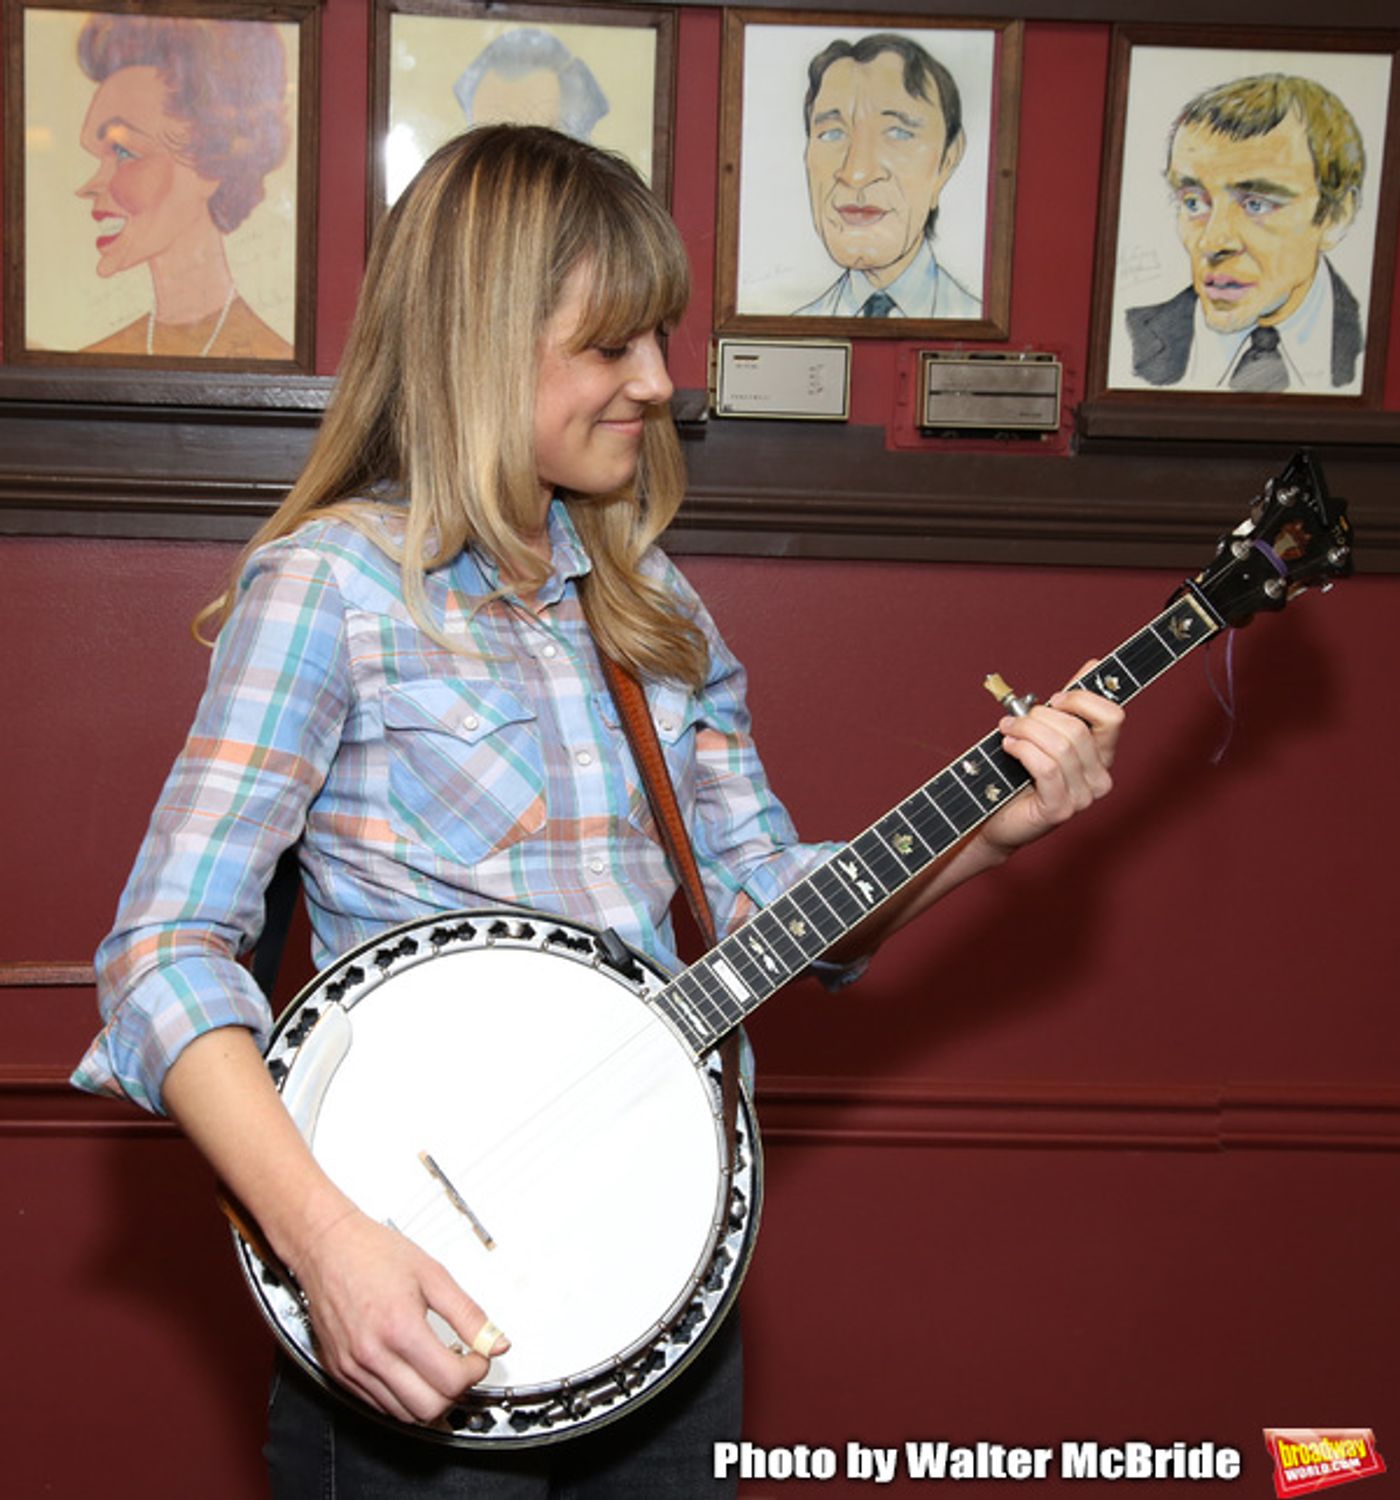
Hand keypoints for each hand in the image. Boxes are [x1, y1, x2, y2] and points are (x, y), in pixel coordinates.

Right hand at [292, 1206, 508, 1424]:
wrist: (326, 1246)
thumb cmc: (372, 1252)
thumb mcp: (433, 1274)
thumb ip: (468, 1314)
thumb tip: (496, 1341)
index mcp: (399, 1328)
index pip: (449, 1380)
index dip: (474, 1372)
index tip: (478, 1357)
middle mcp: (372, 1355)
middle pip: (428, 1408)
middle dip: (454, 1391)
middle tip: (461, 1366)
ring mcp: (353, 1368)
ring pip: (402, 1414)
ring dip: (428, 1398)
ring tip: (437, 1367)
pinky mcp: (339, 1373)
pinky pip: (377, 1405)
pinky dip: (401, 1397)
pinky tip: (411, 1371)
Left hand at [982, 660, 1123, 855]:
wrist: (996, 816)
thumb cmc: (1019, 774)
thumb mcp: (1046, 732)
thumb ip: (1071, 703)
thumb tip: (1094, 665)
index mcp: (1103, 755)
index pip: (1113, 716)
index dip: (1082, 699)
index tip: (1054, 699)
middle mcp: (1100, 778)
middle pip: (1078, 729)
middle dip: (1039, 716)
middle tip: (1014, 718)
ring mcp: (1083, 797)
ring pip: (1060, 747)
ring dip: (1026, 731)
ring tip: (1007, 731)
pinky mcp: (1060, 810)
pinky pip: (1047, 768)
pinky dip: (1023, 750)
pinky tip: (1009, 746)